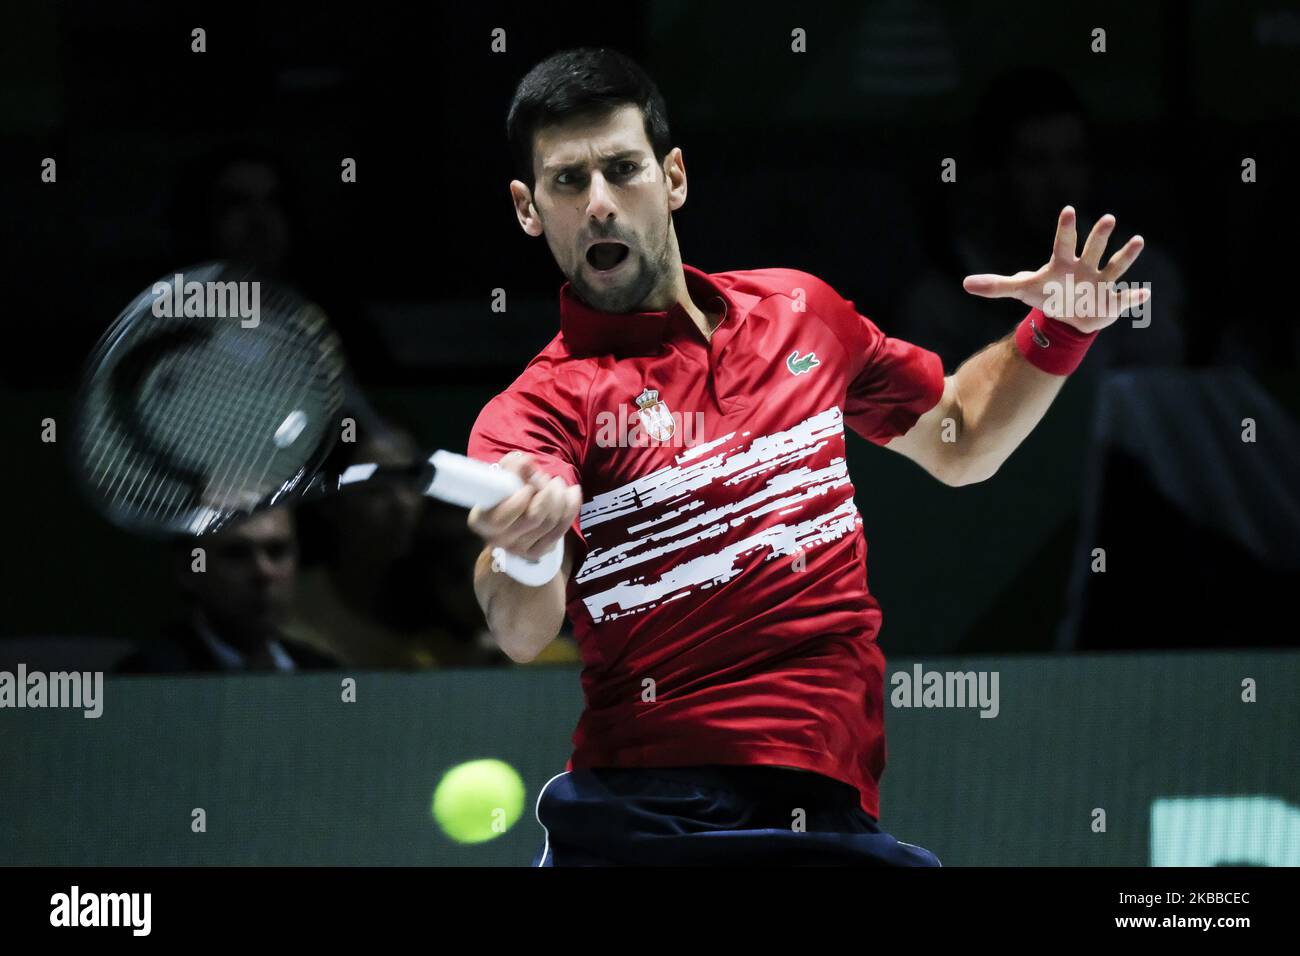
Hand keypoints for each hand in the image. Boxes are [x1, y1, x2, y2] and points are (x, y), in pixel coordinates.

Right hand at [467, 451, 581, 561]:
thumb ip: (512, 466)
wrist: (510, 516)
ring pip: (551, 522)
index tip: (532, 478)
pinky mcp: (537, 552)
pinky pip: (561, 530)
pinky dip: (571, 507)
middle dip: (548, 491)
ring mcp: (519, 549)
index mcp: (482, 521)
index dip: (526, 492)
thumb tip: (526, 462)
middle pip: (535, 516)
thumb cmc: (504, 491)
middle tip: (546, 477)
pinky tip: (571, 493)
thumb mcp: (503, 475)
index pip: (509, 511)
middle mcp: (498, 539)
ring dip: (560, 497)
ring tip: (557, 483)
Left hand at [962, 206, 1149, 332]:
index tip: (1067, 210)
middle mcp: (1085, 267)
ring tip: (1137, 241)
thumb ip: (996, 285)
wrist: (1067, 315)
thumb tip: (965, 284)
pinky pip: (1124, 299)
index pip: (1063, 243)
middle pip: (1092, 248)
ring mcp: (1100, 283)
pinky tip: (1143, 293)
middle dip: (1099, 236)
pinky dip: (1133, 297)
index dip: (1065, 228)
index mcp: (1063, 263)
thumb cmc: (1046, 294)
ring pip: (1114, 267)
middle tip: (1108, 218)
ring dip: (1125, 255)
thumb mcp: (1022, 290)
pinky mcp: (1110, 301)